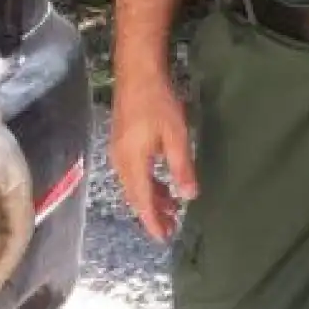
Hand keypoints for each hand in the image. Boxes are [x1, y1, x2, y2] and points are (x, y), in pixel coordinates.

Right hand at [110, 72, 194, 242]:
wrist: (137, 71)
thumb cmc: (158, 102)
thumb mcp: (176, 136)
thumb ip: (181, 168)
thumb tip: (189, 197)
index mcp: (132, 163)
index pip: (142, 201)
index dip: (153, 221)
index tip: (164, 237)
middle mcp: (120, 161)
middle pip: (135, 196)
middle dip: (152, 213)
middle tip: (171, 227)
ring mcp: (118, 151)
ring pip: (134, 184)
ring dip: (151, 197)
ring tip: (171, 208)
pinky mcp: (121, 141)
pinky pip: (133, 172)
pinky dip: (147, 182)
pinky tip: (161, 181)